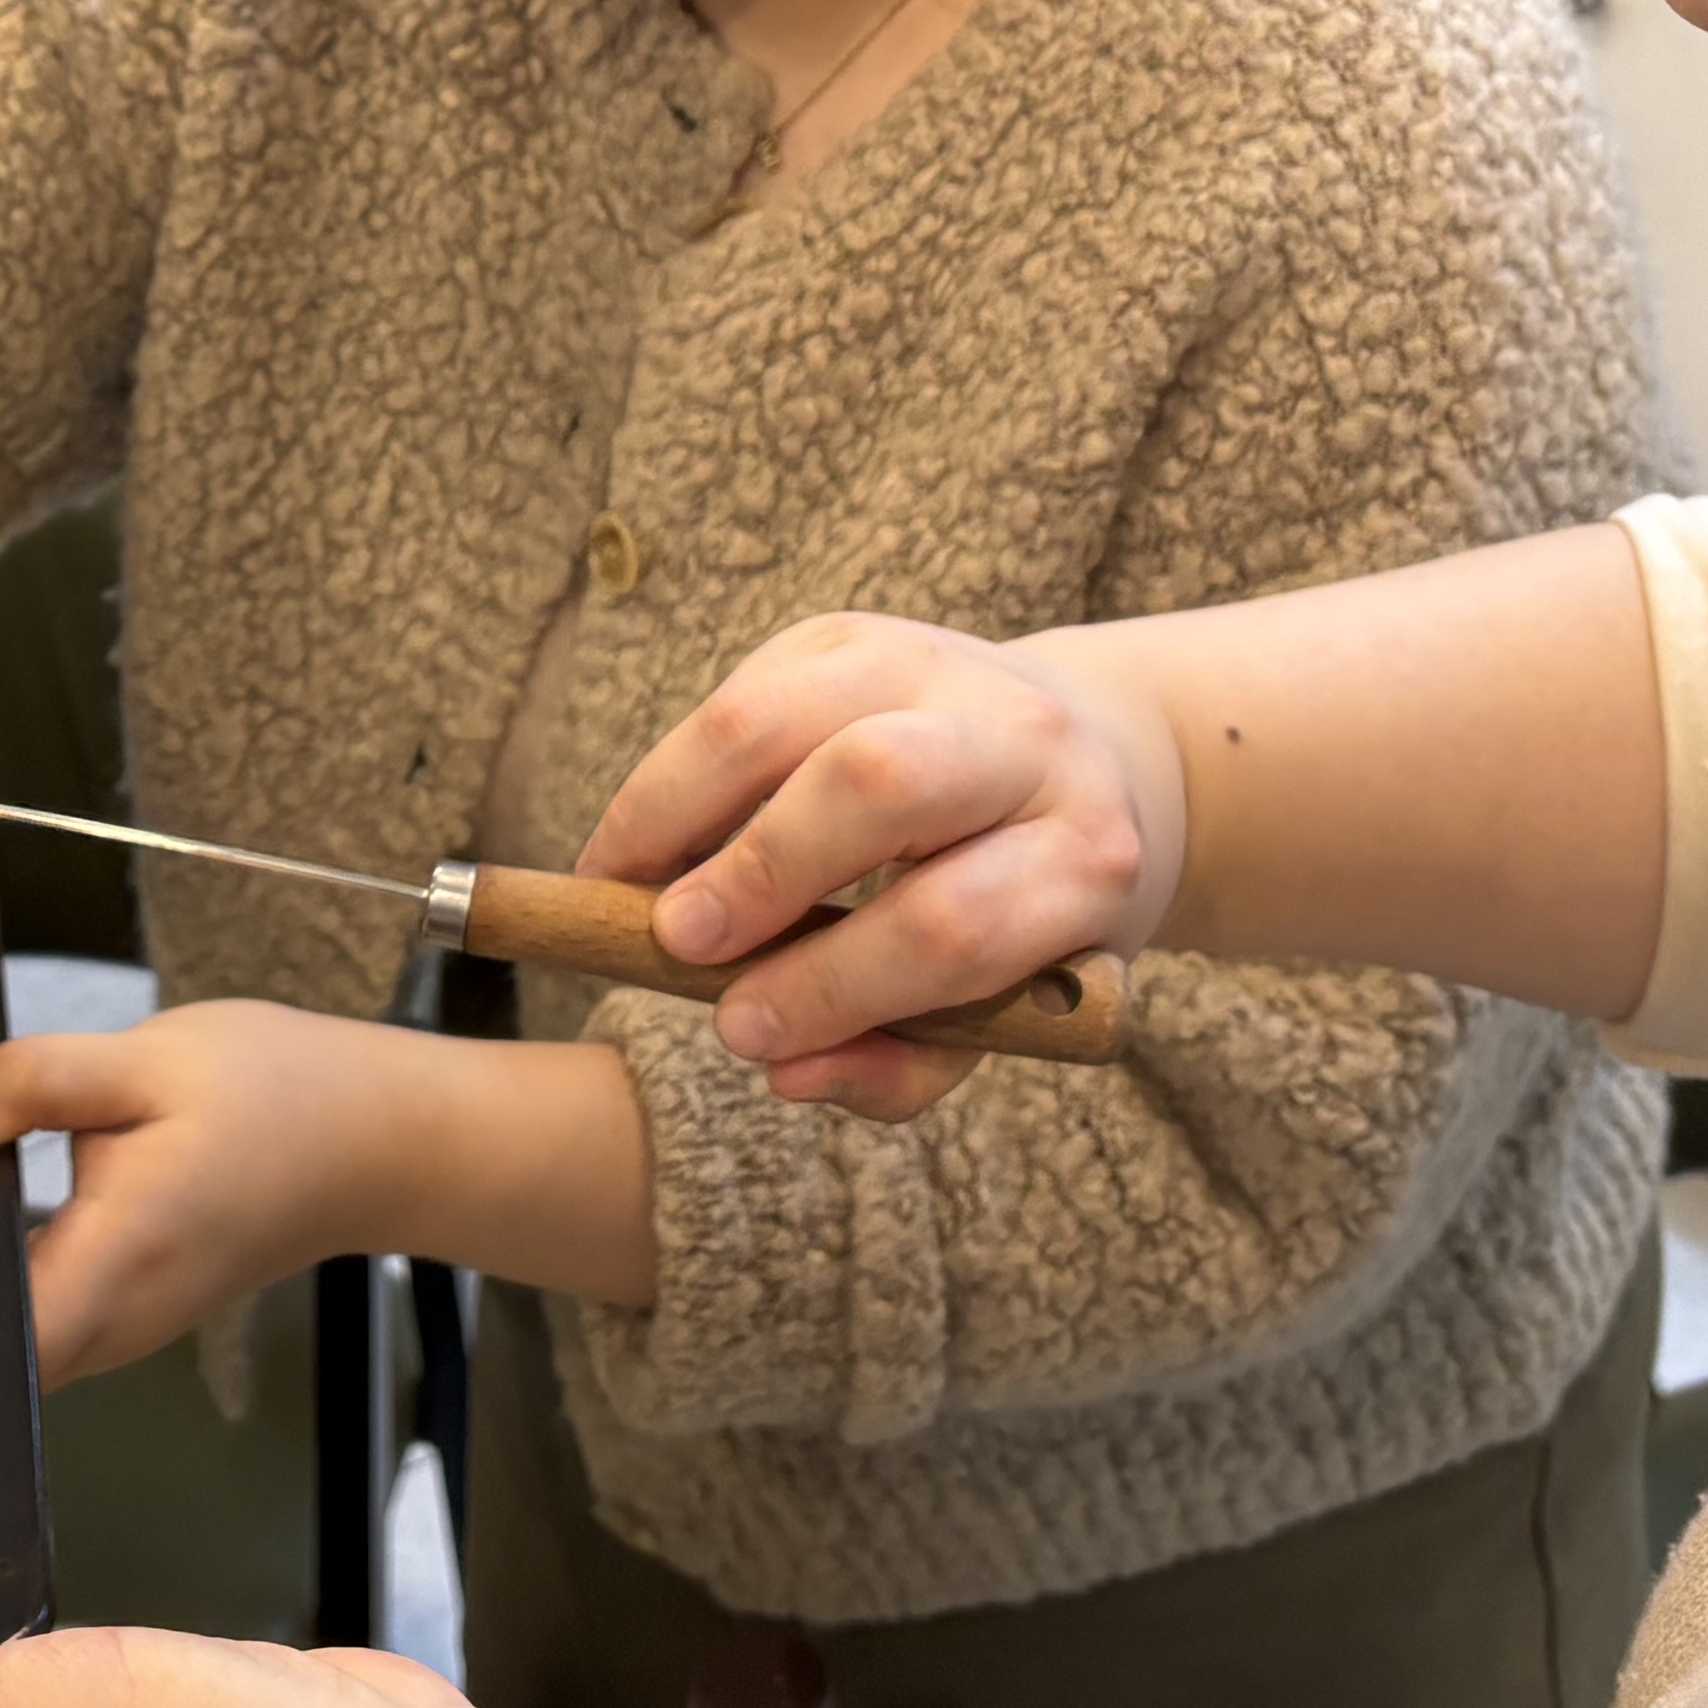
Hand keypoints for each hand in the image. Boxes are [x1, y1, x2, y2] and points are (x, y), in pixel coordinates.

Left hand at [0, 1009, 417, 1383]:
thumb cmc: (276, 1095)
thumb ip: (27, 1084)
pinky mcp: (138, 1317)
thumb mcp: (143, 1060)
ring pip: (15, 1351)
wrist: (375, 1137)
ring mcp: (129, 1333)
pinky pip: (49, 1328)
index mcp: (112, 1263)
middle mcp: (116, 1325)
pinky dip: (6, 1294)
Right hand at [582, 616, 1185, 1122]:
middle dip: (759, 869)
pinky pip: (740, 693)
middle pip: (878, 783)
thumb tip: (788, 1074)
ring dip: (675, 803)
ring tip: (615, 881)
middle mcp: (1024, 741)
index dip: (835, 987)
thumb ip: (907, 1062)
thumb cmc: (1027, 913)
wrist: (1091, 760)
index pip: (953, 926)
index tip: (743, 1031)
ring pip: (780, 717)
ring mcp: (934, 666)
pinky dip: (677, 772)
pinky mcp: (855, 632)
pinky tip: (656, 837)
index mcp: (1081, 856)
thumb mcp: (1008, 1007)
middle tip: (674, 940)